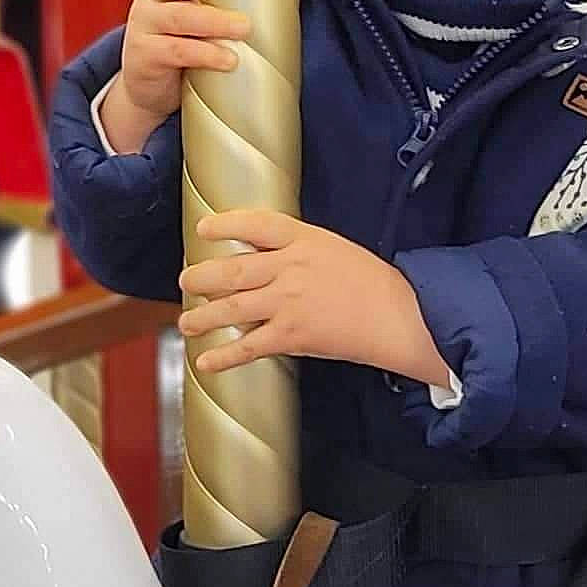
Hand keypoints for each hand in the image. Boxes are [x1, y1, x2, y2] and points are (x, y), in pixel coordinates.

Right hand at [100, 0, 247, 151]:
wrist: (147, 88)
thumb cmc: (180, 40)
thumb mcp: (191, 9)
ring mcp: (145, 26)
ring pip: (178, 17)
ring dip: (214, 21)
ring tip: (244, 28)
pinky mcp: (145, 56)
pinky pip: (177, 52)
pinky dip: (206, 54)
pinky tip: (228, 59)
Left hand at [176, 210, 449, 383]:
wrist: (400, 316)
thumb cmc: (372, 283)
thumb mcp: (334, 249)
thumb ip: (298, 250)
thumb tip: (265, 260)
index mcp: (304, 239)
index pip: (256, 224)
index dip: (226, 224)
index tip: (204, 227)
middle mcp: (290, 267)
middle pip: (233, 269)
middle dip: (202, 277)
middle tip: (186, 281)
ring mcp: (289, 301)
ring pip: (232, 307)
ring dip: (203, 316)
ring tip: (186, 322)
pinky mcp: (293, 334)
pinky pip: (249, 346)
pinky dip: (224, 356)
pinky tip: (207, 362)